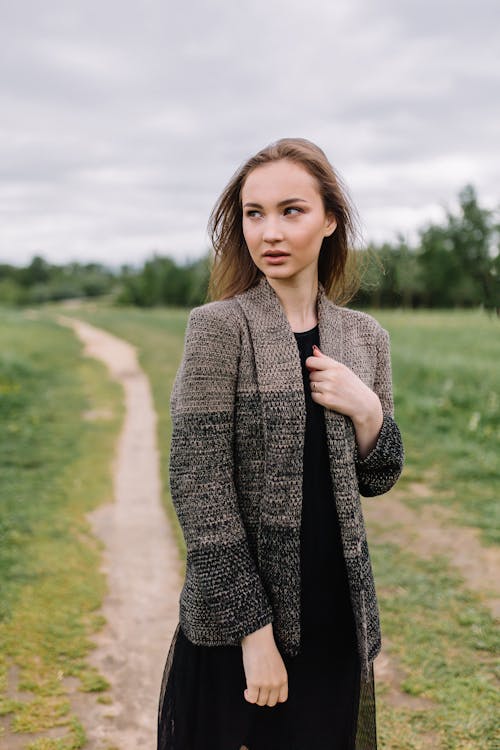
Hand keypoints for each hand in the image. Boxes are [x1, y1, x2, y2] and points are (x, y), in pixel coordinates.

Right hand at [241, 623, 287, 706]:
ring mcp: (265, 684)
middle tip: (258, 691)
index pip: (282, 698)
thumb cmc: (266, 649)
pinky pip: (251, 699)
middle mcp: (276, 683)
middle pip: (271, 702)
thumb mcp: (277, 665)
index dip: (273, 697)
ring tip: (252, 689)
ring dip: (255, 697)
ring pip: (261, 702)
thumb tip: (269, 690)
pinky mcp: (254, 682)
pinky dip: (248, 696)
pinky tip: (246, 690)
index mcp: (283, 678)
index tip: (267, 693)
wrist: (258, 639)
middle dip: (263, 698)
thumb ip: (276, 678)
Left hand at [305, 344, 382, 458]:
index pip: (311, 361)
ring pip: (311, 385)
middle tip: (329, 383)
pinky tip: (329, 397)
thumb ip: (326, 359)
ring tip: (330, 390)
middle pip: (311, 375)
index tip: (314, 369)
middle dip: (317, 379)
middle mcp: (332, 376)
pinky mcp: (327, 400)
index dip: (310, 365)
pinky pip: (313, 396)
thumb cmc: (353, 385)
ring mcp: (329, 388)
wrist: (364, 404)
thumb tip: (313, 351)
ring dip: (317, 389)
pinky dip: (318, 397)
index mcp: (336, 367)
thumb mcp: (343, 369)